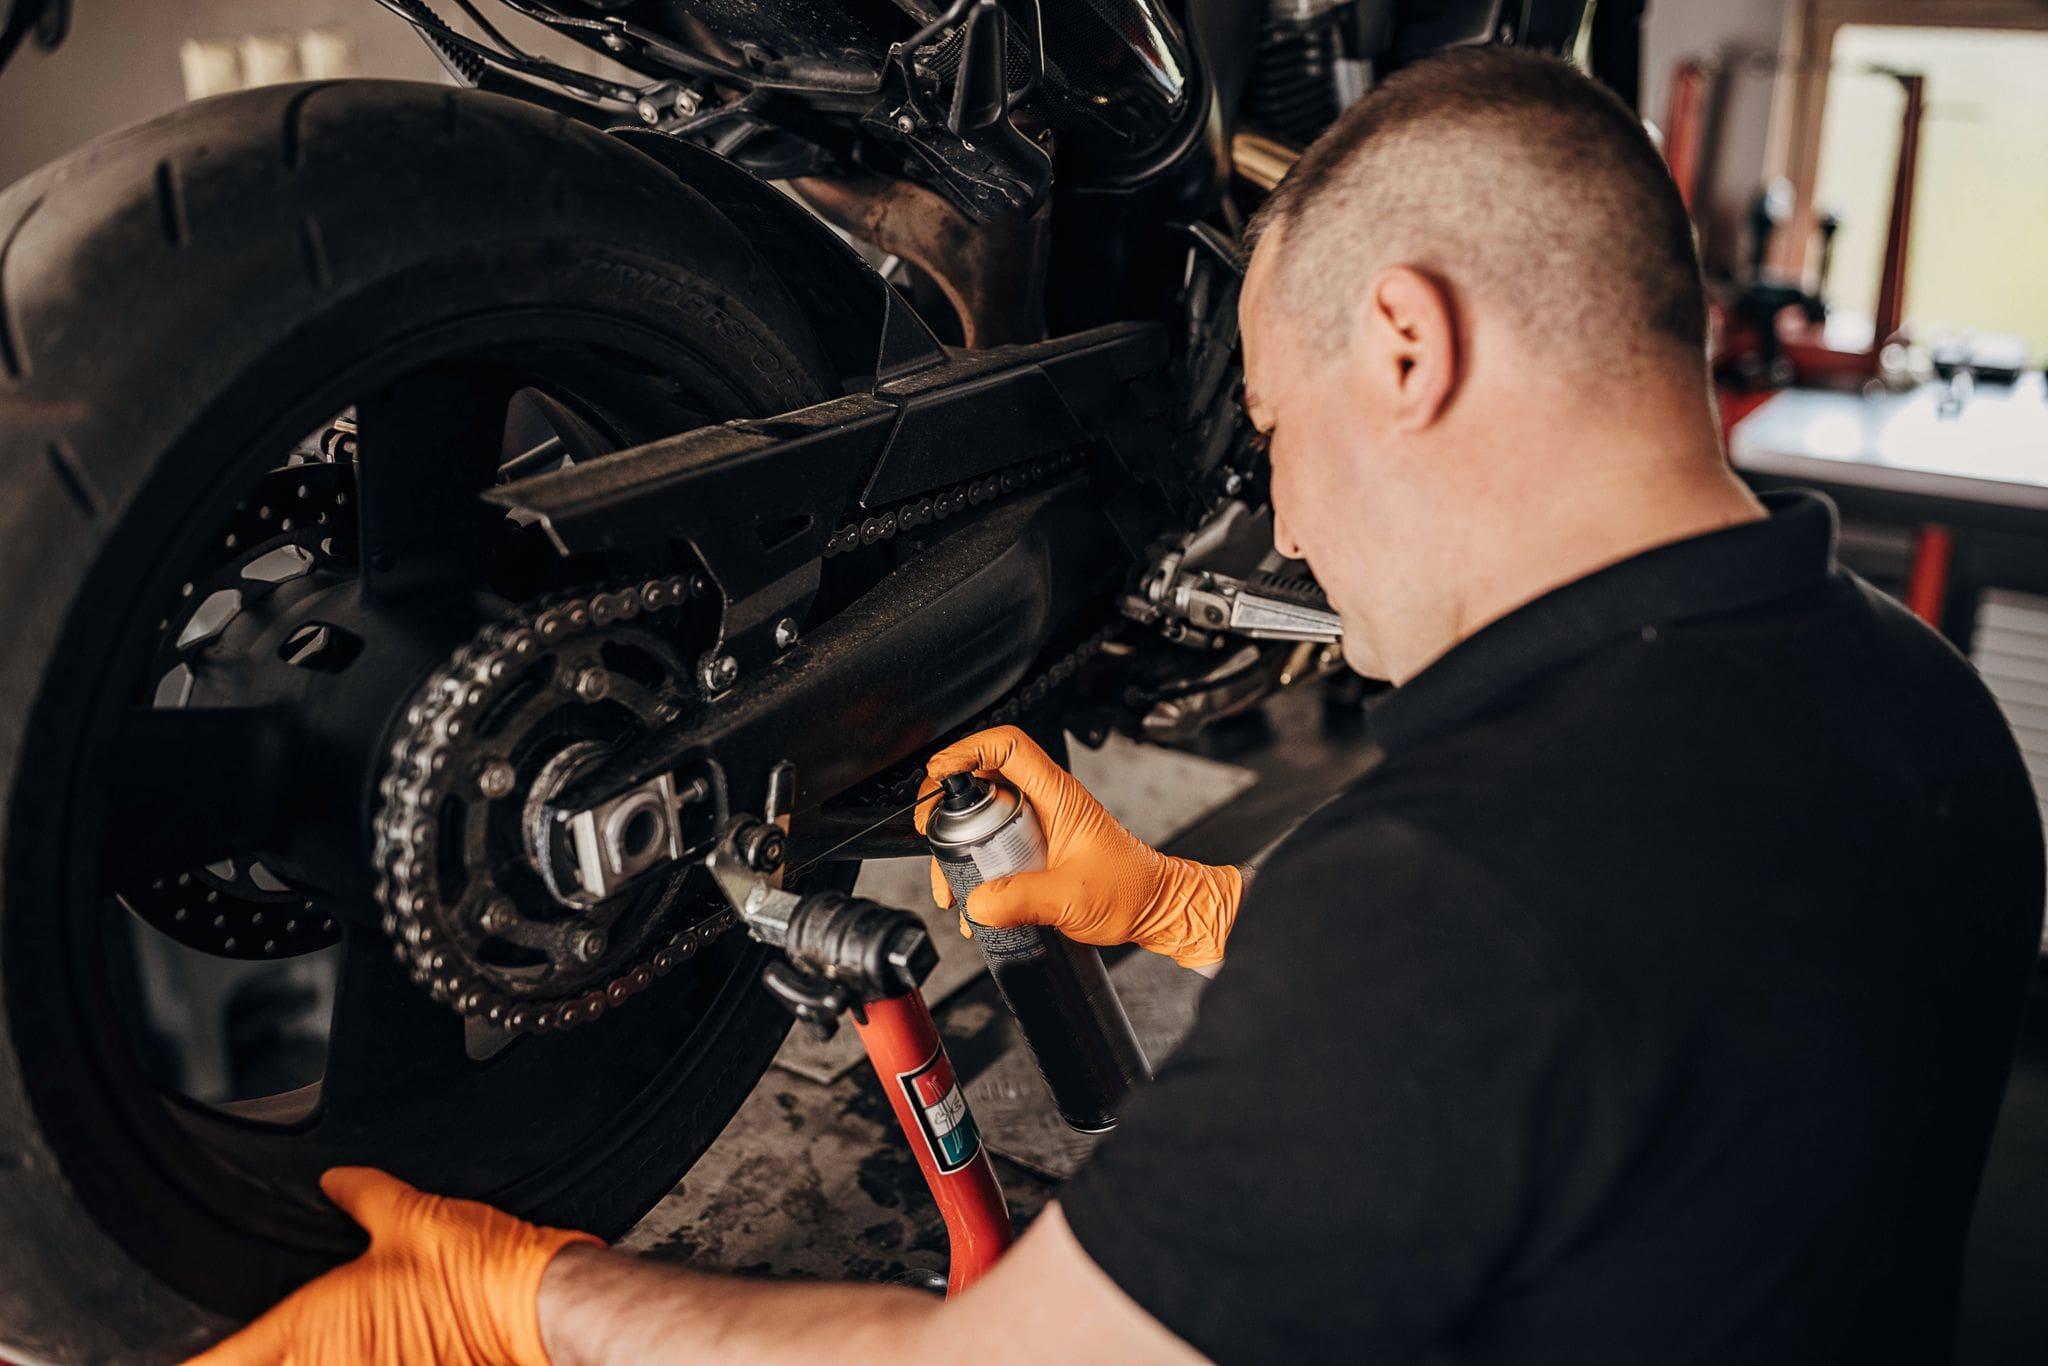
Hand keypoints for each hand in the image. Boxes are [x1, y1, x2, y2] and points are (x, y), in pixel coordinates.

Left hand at [188, 1167, 601, 1365]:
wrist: (539, 1311)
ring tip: (342, 1334)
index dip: (187, 1361)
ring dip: (310, 1358)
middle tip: (266, 1337)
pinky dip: (357, 1361)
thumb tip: (334, 1181)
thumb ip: (360, 1196)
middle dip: (252, 1355)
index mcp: (308, 1331)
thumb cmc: (477, 1271)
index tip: (169, 1356)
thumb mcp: (409, 1215)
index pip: (218, 1364)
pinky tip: (380, 1346)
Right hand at [918, 726, 1240, 968]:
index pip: (1009, 746)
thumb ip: (1021, 900)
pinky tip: (972, 898)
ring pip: (983, 816)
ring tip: (949, 881)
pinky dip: (975, 866)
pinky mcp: (1035, 848)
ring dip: (958, 845)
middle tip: (930, 832)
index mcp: (1057, 795)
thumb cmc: (1129, 892)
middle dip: (949, 806)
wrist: (1155, 910)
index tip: (940, 774)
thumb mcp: (1071, 897)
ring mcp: (1038, 824)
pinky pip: (994, 845)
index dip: (968, 749)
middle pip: (983, 780)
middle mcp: (1045, 802)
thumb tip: (976, 903)